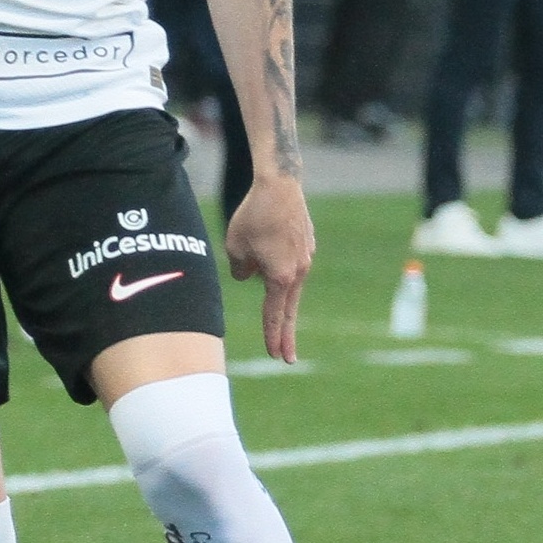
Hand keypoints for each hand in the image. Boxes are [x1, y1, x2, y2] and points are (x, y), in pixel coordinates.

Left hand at [226, 171, 315, 363]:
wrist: (280, 184)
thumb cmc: (254, 216)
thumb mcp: (235, 247)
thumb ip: (241, 270)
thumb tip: (248, 276)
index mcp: (281, 277)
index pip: (274, 314)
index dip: (272, 336)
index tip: (275, 356)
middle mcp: (299, 271)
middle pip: (289, 309)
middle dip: (286, 334)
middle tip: (287, 358)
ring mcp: (306, 257)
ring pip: (289, 282)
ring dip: (277, 289)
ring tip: (259, 263)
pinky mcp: (307, 243)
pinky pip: (291, 262)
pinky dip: (280, 265)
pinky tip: (269, 245)